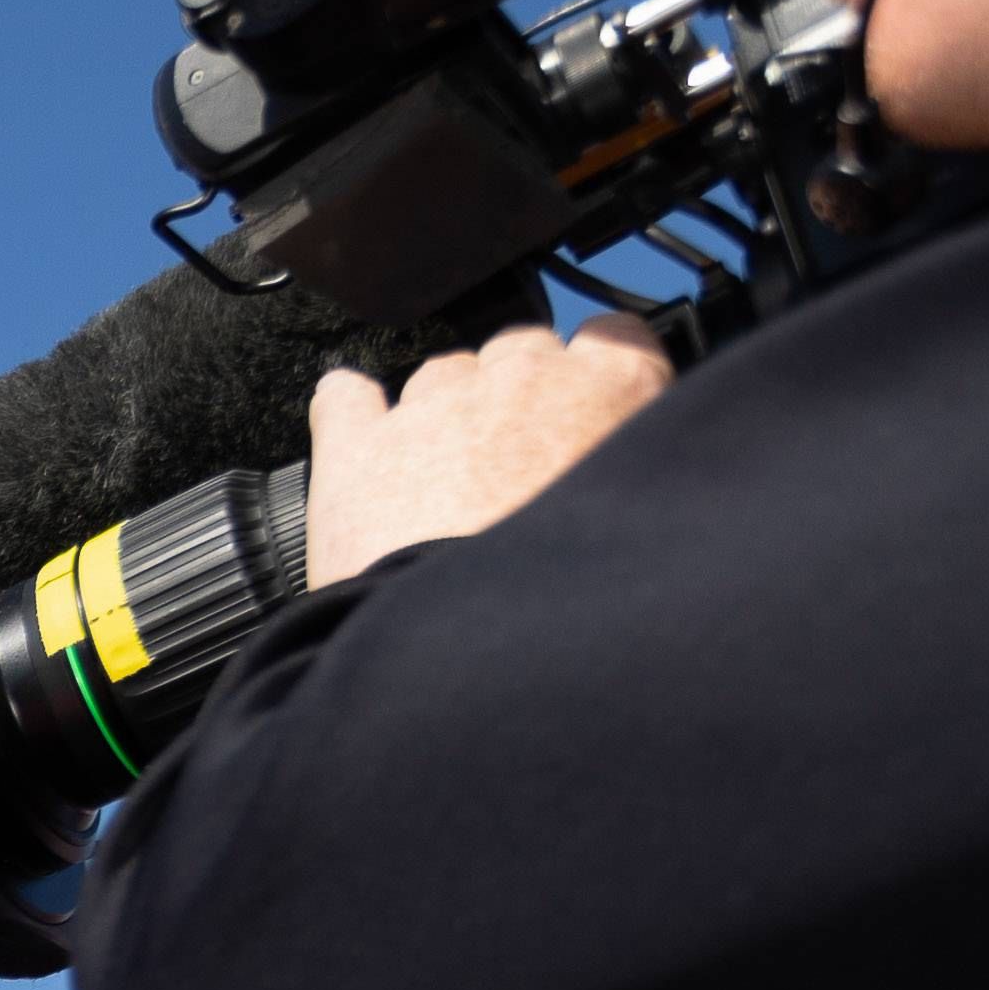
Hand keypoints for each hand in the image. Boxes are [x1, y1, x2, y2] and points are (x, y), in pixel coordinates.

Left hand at [304, 319, 672, 584]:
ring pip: (438, 376)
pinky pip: (344, 397)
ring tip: (442, 493)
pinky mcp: (357, 445)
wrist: (477, 652)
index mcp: (612, 391)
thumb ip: (636, 473)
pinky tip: (361, 450)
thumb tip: (630, 469)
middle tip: (512, 473)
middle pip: (519, 355)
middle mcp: (524, 379)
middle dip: (515, 399)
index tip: (586, 406)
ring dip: (441, 416)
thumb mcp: (645, 525)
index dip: (596, 372)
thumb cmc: (574, 602)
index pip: (616, 337)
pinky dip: (349, 414)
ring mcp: (435, 405)